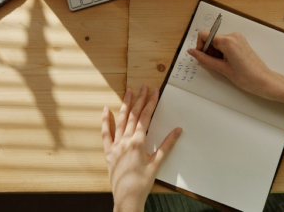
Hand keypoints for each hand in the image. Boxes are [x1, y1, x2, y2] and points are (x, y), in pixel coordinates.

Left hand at [102, 85, 181, 211]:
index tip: (154, 91)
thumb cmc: (143, 182)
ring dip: (125, 105)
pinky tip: (106, 110)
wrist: (127, 198)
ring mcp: (115, 146)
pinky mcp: (108, 153)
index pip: (145, 117)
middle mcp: (125, 140)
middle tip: (144, 86)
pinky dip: (105, 121)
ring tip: (128, 92)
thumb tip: (178, 130)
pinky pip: (106, 134)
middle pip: (133, 115)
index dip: (151, 102)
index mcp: (138, 141)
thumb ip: (167, 144)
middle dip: (139, 99)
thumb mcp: (157, 163)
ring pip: (120, 120)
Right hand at [187, 30, 283, 112]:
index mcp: (227, 41)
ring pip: (218, 41)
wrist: (264, 81)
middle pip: (211, 38)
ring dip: (216, 52)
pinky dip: (222, 52)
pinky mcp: (241, 41)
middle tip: (216, 65)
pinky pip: (225, 43)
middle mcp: (233, 35)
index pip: (204, 34)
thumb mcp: (222, 69)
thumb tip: (191, 52)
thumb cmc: (246, 77)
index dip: (200, 46)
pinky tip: (228, 62)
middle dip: (209, 51)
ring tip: (224, 65)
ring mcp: (238, 37)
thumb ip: (204, 59)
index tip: (203, 57)